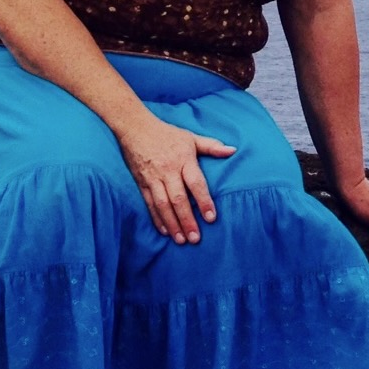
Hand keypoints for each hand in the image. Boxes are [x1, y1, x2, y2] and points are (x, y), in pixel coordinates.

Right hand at [117, 112, 234, 243]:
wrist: (136, 128)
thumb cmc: (167, 134)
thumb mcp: (191, 137)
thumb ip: (211, 146)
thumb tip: (232, 150)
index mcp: (183, 159)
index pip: (196, 183)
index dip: (203, 201)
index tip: (211, 217)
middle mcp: (168, 170)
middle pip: (178, 198)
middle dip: (187, 220)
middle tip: (195, 238)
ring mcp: (153, 178)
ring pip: (163, 204)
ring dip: (172, 223)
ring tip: (181, 240)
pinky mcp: (142, 183)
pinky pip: (149, 203)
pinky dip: (157, 218)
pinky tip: (165, 231)